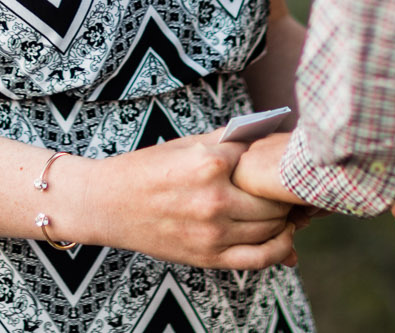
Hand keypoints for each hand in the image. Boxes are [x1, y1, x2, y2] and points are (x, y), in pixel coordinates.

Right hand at [69, 131, 297, 269]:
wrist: (108, 203)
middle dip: (284, 192)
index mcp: (209, 162)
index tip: (279, 159)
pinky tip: (285, 237)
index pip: (262, 159)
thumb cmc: (146, 169)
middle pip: (274, 198)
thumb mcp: (186, 144)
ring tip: (284, 208)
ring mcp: (213, 231)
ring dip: (285, 218)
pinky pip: (260, 257)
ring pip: (272, 226)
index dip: (272, 158)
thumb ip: (228, 140)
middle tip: (286, 186)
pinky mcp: (209, 256)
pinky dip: (281, 249)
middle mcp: (214, 198)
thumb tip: (270, 136)